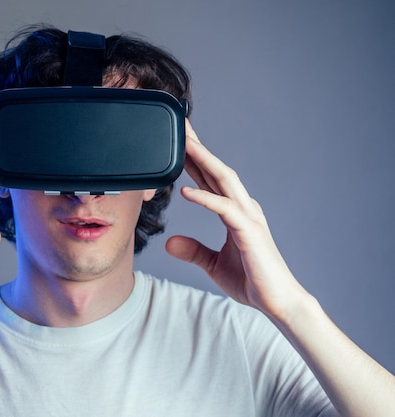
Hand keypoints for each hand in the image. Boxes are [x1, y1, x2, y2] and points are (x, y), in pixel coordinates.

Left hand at [166, 119, 307, 320]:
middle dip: (198, 147)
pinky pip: (224, 209)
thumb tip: (170, 243)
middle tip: (180, 125)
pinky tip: (186, 191)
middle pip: (216, 169)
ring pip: (223, 180)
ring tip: (184, 142)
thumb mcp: (213, 265)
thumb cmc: (252, 281)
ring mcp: (248, 217)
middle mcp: (242, 208)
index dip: (194, 159)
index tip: (178, 140)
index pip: (210, 178)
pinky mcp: (249, 232)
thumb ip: (193, 251)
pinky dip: (205, 198)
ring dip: (203, 160)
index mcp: (234, 212)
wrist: (278, 303)